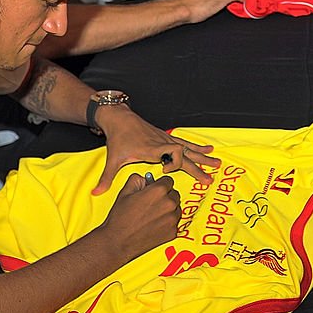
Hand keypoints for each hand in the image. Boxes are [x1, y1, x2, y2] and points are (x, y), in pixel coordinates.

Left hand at [93, 105, 220, 193]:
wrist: (119, 118)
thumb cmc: (117, 139)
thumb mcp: (113, 159)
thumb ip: (107, 178)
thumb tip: (95, 193)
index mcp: (152, 150)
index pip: (172, 155)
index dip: (175, 164)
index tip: (168, 172)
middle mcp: (162, 143)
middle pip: (185, 154)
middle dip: (198, 167)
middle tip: (210, 178)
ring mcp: (166, 139)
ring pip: (189, 148)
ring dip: (203, 156)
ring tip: (217, 163)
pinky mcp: (166, 137)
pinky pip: (185, 142)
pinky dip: (197, 147)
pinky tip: (208, 149)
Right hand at [98, 173, 180, 262]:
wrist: (118, 242)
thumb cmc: (120, 219)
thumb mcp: (125, 192)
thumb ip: (137, 179)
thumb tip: (145, 178)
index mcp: (158, 191)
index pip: (168, 181)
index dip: (160, 184)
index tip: (155, 189)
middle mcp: (169, 204)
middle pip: (174, 194)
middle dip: (165, 196)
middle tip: (152, 203)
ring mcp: (172, 219)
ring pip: (176, 208)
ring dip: (168, 209)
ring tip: (152, 214)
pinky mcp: (173, 232)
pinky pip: (175, 222)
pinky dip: (167, 222)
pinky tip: (154, 224)